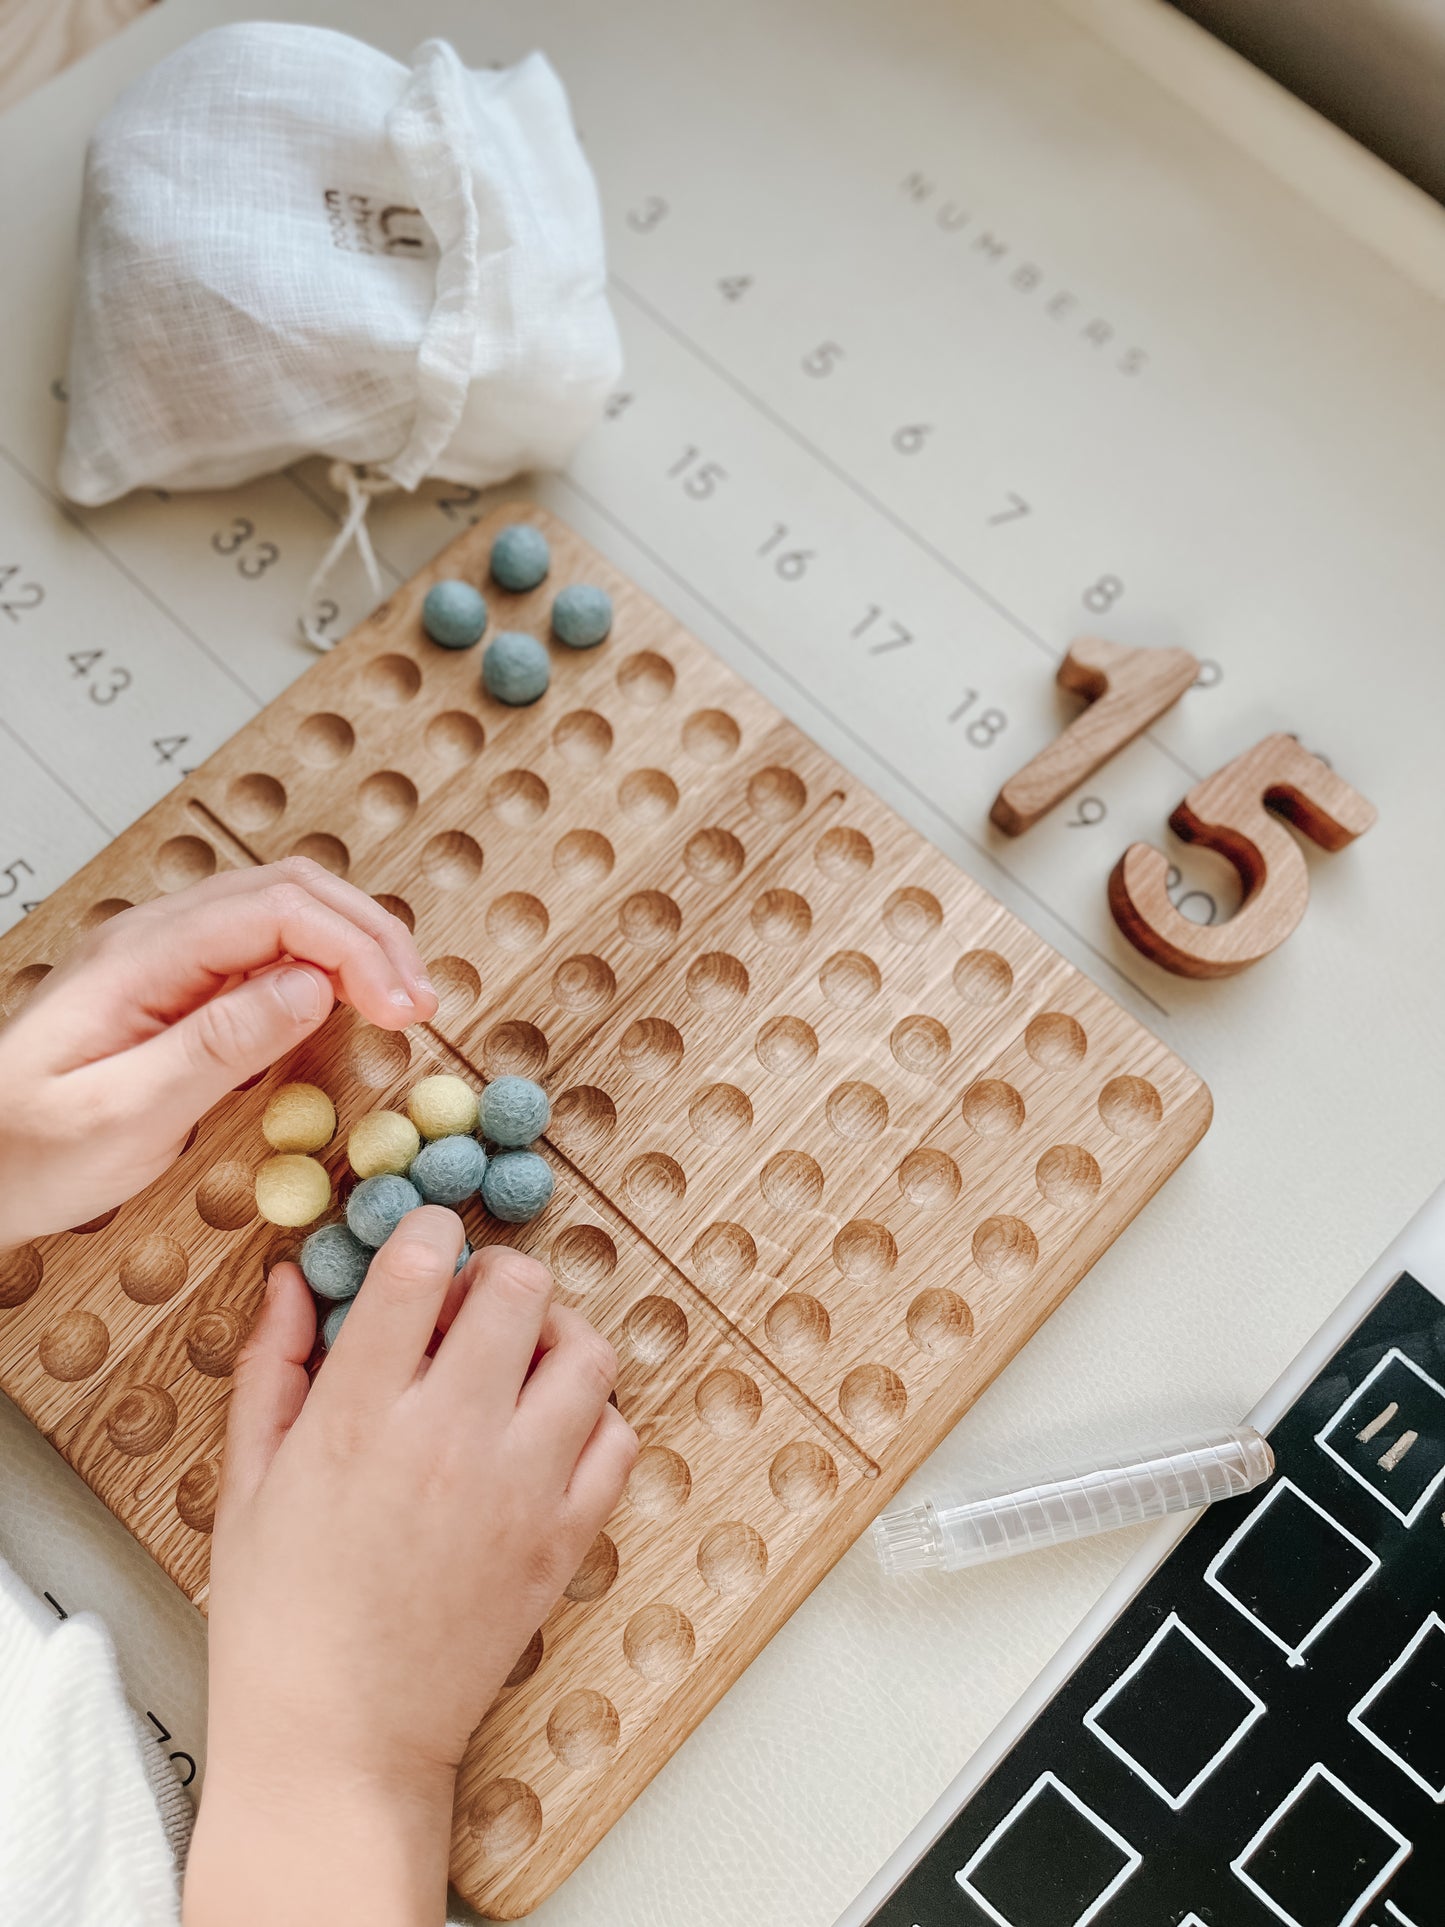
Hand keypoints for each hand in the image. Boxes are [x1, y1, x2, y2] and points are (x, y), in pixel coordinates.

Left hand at [0, 858, 436, 1246]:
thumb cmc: (27, 1154)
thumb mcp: (122, 1116)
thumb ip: (217, 1046)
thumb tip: (313, 988)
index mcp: (142, 957)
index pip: (278, 911)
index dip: (357, 949)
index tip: (404, 1010)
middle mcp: (157, 938)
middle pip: (293, 890)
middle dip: (373, 936)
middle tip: (421, 1006)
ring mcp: (168, 956)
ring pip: (287, 910)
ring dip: (356, 944)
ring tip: (403, 1002)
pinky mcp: (178, 986)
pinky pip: (267, 949)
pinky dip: (326, 965)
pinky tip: (351, 1005)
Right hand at [186, 1211, 637, 1926]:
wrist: (338, 1745)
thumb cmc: (280, 1619)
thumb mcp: (247, 1481)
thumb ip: (273, 1367)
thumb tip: (294, 1279)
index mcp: (358, 1414)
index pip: (418, 1265)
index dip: (427, 1231)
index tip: (424, 1243)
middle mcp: (450, 1438)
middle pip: (519, 1288)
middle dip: (497, 1275)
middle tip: (472, 1304)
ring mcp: (520, 1489)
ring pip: (586, 1353)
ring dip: (555, 1338)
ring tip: (516, 1364)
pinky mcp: (565, 1540)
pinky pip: (619, 1440)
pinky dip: (594, 1419)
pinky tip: (548, 1433)